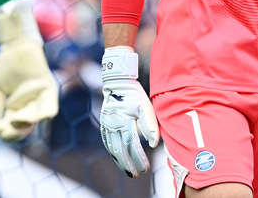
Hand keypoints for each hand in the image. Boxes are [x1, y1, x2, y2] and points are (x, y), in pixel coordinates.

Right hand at [0, 0, 57, 140]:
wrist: (14, 46)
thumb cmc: (5, 68)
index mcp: (16, 110)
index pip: (11, 130)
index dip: (3, 132)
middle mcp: (30, 107)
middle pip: (25, 129)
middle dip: (14, 133)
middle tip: (5, 129)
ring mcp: (40, 100)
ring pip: (37, 120)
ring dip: (27, 125)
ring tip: (15, 121)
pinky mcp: (48, 90)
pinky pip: (50, 108)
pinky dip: (43, 115)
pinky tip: (32, 118)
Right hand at [99, 46, 158, 177]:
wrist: (118, 83)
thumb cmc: (134, 95)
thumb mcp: (145, 107)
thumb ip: (150, 126)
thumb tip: (153, 144)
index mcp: (124, 121)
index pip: (131, 145)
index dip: (138, 159)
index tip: (145, 169)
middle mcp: (113, 125)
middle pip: (120, 150)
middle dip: (129, 165)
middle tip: (137, 175)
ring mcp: (107, 125)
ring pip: (112, 148)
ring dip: (120, 161)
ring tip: (128, 171)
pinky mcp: (103, 124)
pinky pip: (107, 142)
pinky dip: (113, 152)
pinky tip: (118, 158)